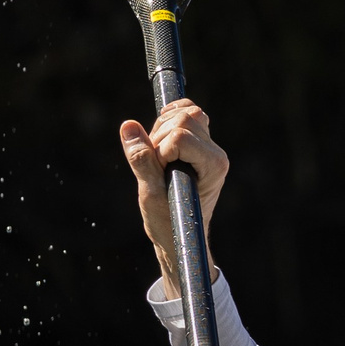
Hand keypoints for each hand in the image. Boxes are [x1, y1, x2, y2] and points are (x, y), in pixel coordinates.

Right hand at [123, 99, 229, 296]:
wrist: (177, 233)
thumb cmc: (167, 221)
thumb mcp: (150, 193)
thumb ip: (141, 159)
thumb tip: (128, 125)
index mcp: (213, 165)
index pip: (180, 135)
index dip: (160, 150)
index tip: (160, 173)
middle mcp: (216, 153)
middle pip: (183, 118)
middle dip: (160, 137)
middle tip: (157, 165)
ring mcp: (210, 147)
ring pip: (185, 112)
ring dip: (161, 129)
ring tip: (158, 158)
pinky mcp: (200, 143)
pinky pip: (186, 112)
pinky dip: (168, 117)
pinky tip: (160, 136)